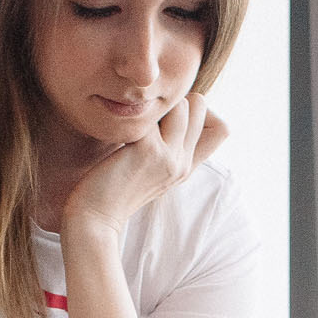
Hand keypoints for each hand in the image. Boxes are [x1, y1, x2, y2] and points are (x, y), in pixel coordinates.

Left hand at [62, 94, 228, 237]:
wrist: (95, 218)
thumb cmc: (113, 190)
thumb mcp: (149, 169)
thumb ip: (165, 147)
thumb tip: (168, 112)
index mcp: (186, 167)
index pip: (222, 128)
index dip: (200, 112)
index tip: (171, 117)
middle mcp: (183, 162)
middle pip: (201, 106)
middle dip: (175, 99)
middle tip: (147, 115)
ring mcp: (169, 157)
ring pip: (182, 104)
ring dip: (156, 104)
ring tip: (133, 122)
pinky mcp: (148, 150)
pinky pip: (151, 113)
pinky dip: (133, 114)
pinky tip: (116, 128)